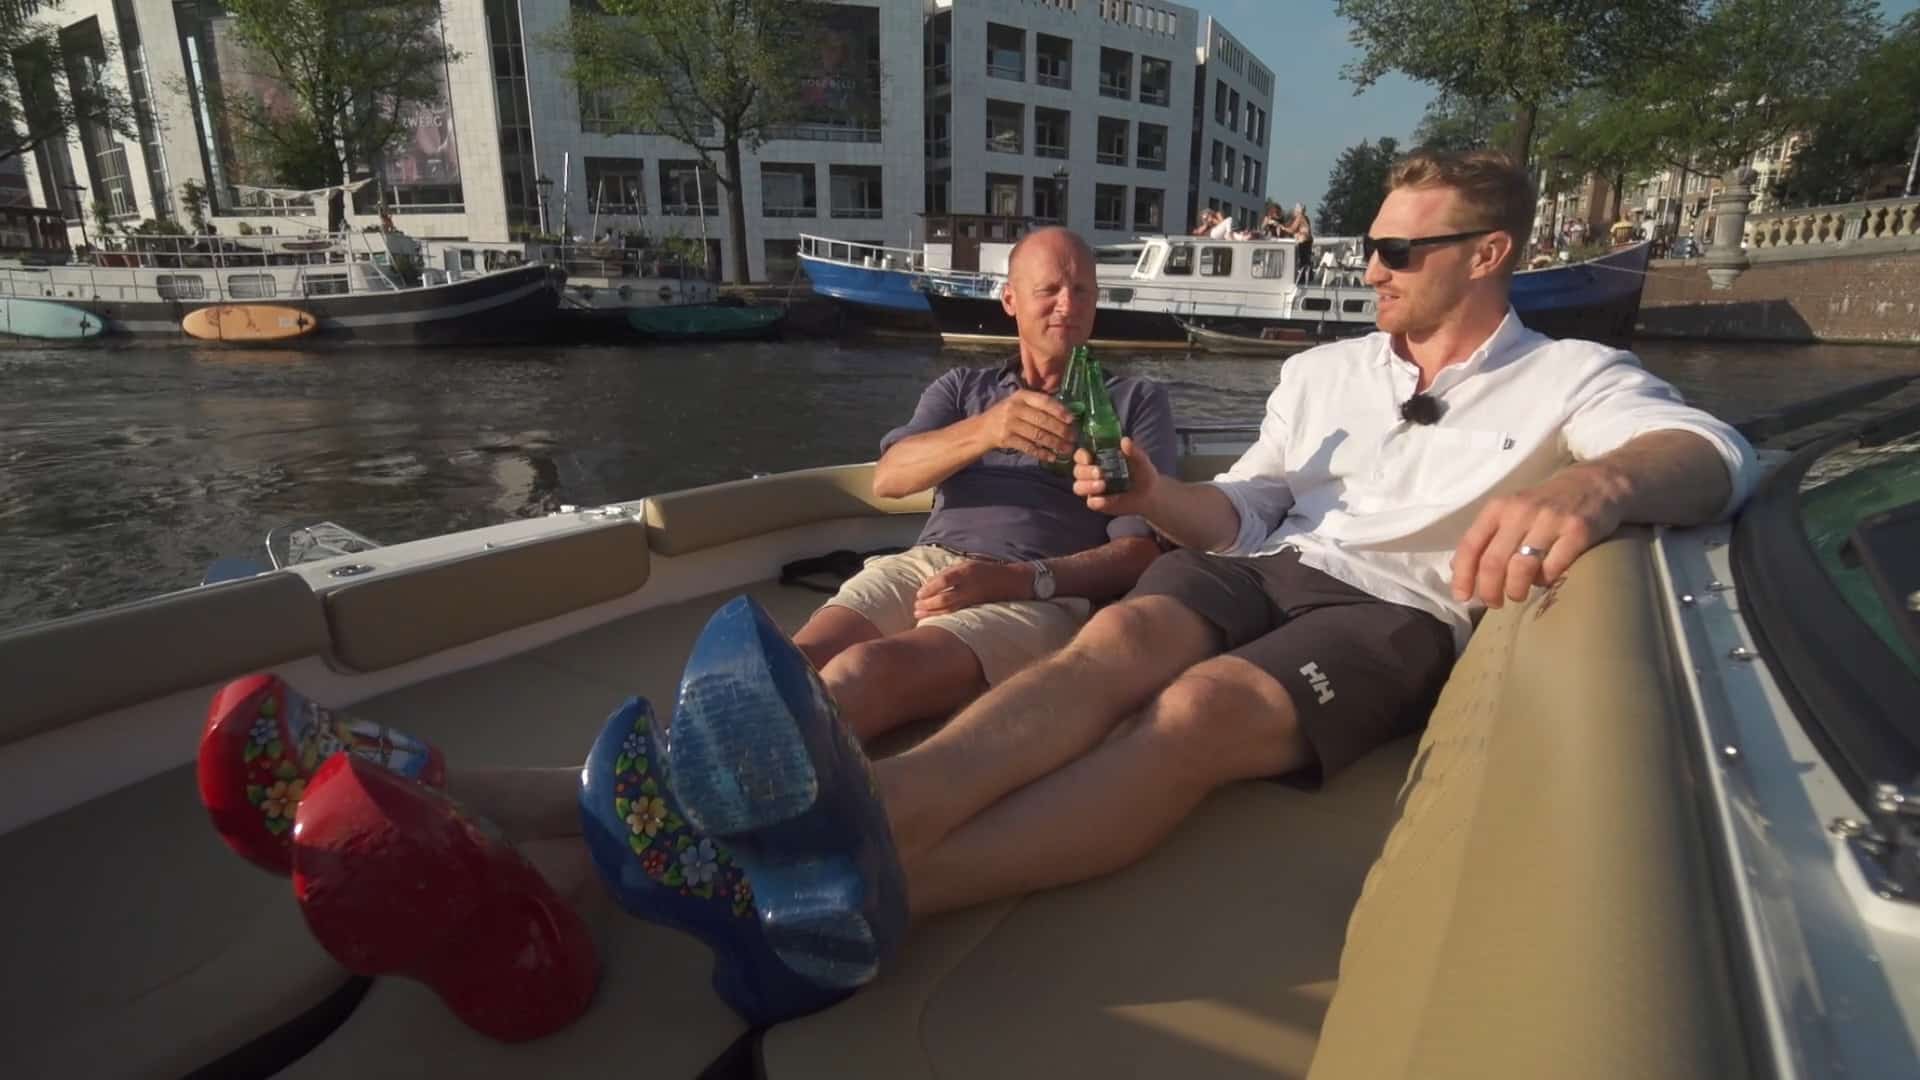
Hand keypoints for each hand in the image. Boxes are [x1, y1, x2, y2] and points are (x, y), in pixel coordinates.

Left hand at [913, 559, 1029, 619]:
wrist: (1010, 581)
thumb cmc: (984, 571)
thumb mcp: (967, 565)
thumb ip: (948, 573)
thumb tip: (928, 584)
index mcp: (966, 571)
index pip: (944, 580)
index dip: (930, 588)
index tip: (919, 594)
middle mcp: (970, 585)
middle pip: (945, 598)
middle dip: (928, 604)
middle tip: (916, 607)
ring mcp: (973, 598)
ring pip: (950, 608)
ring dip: (933, 612)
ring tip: (919, 614)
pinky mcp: (976, 608)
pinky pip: (957, 613)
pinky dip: (944, 615)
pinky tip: (934, 617)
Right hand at [982, 390, 1077, 461]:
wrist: (982, 428)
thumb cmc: (1007, 414)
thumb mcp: (1019, 403)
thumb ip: (1038, 405)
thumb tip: (1067, 414)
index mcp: (1021, 396)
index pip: (1044, 402)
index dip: (1059, 411)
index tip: (1072, 420)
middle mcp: (1015, 408)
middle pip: (1043, 420)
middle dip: (1061, 431)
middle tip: (1073, 438)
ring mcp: (1009, 424)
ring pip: (1038, 435)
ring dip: (1055, 444)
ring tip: (1066, 449)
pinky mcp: (1006, 439)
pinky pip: (1028, 447)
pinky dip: (1041, 453)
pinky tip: (1051, 457)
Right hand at [1073, 436, 1157, 515]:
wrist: (1152, 495)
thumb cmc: (1143, 473)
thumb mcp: (1141, 460)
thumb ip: (1133, 451)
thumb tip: (1125, 441)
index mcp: (1097, 458)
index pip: (1081, 455)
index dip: (1081, 456)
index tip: (1088, 458)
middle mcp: (1091, 473)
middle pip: (1078, 471)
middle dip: (1085, 472)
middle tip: (1100, 473)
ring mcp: (1093, 489)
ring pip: (1078, 487)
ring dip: (1087, 486)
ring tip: (1102, 485)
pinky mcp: (1098, 503)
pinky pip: (1091, 502)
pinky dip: (1095, 501)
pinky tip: (1103, 500)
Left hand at [1450, 463, 1629, 607]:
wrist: (1595, 483)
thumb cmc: (1545, 504)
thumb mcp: (1511, 511)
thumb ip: (1486, 536)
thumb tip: (1458, 569)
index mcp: (1498, 508)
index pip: (1471, 546)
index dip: (1462, 576)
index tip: (1462, 597)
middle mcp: (1520, 512)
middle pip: (1493, 563)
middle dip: (1489, 591)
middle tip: (1494, 603)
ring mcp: (1550, 521)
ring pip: (1520, 569)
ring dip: (1516, 590)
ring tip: (1517, 595)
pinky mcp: (1577, 532)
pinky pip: (1552, 568)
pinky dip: (1544, 581)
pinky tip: (1544, 579)